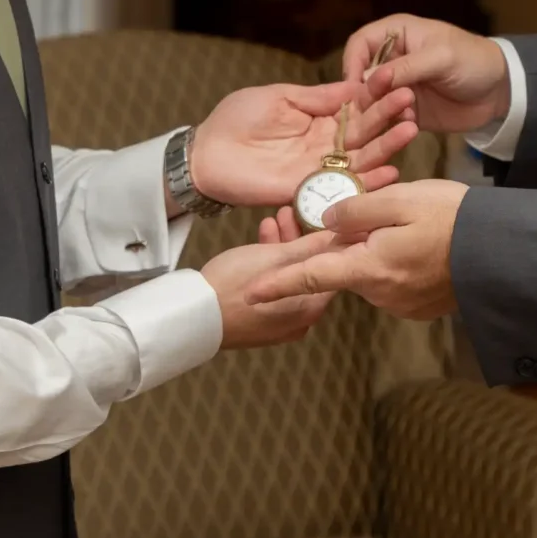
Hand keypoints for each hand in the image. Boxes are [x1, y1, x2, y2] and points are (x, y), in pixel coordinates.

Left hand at [187, 79, 417, 210]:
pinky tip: (392, 171)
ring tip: (410, 130)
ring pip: (362, 159)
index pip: (356, 107)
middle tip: (410, 102)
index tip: (396, 80)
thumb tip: (354, 85)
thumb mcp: (280, 97)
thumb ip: (317, 97)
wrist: (207, 154)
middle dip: (388, 117)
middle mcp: (326, 147)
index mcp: (320, 120)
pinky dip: (369, 182)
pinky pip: (344, 187)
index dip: (375, 95)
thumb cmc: (237, 119)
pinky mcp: (311, 191)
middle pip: (365, 133)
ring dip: (387, 147)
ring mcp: (320, 170)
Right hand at [204, 226, 341, 348]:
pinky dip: (270, 268)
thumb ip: (312, 245)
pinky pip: (274, 290)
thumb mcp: (275, 256)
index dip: (328, 238)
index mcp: (312, 307)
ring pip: (289, 278)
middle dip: (299, 238)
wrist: (191, 315)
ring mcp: (280, 325)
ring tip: (272, 219)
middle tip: (289, 212)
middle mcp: (302, 321)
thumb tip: (345, 235)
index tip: (320, 215)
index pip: (334, 269)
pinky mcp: (260, 323)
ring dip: (282, 249)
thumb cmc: (233, 283)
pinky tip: (259, 243)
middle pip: (309, 271)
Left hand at [245, 180, 467, 320]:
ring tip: (410, 222)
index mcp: (369, 268)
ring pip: (371, 271)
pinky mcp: (421, 306)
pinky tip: (422, 241)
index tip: (250, 294)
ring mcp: (403, 304)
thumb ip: (355, 210)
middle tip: (379, 211)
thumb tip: (327, 220)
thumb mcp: (400, 200)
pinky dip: (398, 261)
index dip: (279, 284)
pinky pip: (395, 280)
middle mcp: (381, 294)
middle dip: (347, 244)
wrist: (504, 251)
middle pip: (345, 267)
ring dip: (376, 250)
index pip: (312, 277)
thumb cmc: (453, 219)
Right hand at [341, 15, 510, 135]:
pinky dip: (394, 123)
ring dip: (380, 110)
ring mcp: (398, 87)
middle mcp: (392, 59)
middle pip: (360, 76)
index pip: (359, 44)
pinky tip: (411, 124)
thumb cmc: (472, 60)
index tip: (355, 86)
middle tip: (378, 107)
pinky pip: (389, 119)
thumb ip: (406, 67)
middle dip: (366, 93)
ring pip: (372, 100)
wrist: (500, 91)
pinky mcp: (407, 109)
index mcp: (396, 34)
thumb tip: (368, 78)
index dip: (352, 63)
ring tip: (404, 113)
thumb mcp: (441, 57)